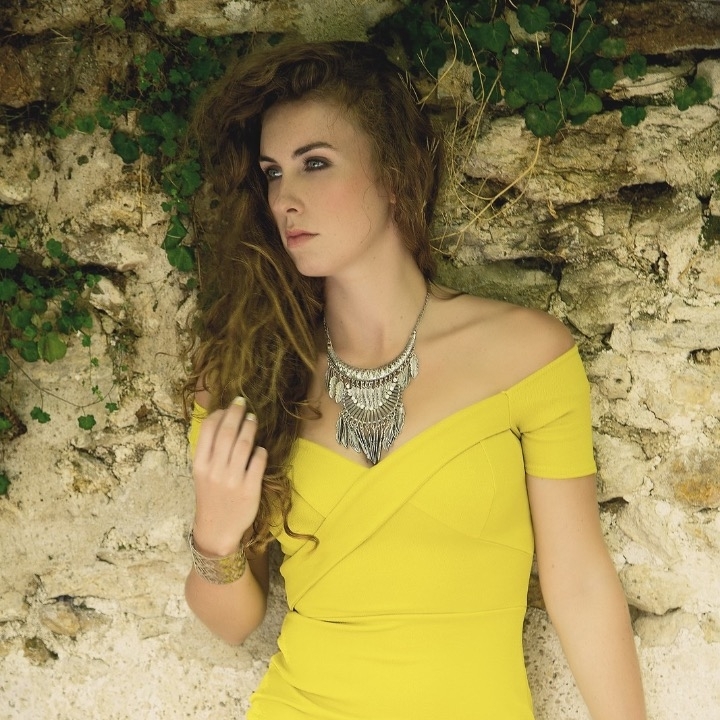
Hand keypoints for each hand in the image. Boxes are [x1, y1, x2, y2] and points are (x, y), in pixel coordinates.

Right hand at [191, 397, 267, 555]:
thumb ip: (210, 451)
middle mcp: (215, 470)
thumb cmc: (211, 497)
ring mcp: (233, 480)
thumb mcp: (202, 474)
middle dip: (236, 414)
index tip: (227, 407)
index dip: (219, 414)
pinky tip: (260, 448)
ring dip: (250, 427)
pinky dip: (260, 451)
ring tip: (253, 419)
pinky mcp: (250, 489)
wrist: (217, 530)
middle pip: (227, 433)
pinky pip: (258, 462)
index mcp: (200, 465)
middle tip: (243, 403)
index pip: (208, 430)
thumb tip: (222, 420)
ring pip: (244, 444)